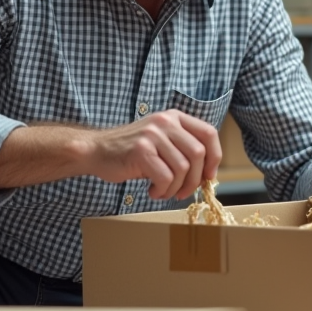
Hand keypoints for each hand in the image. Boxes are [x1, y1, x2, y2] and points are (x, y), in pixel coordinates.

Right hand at [78, 110, 220, 200]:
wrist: (96, 150)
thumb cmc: (131, 151)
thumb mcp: (161, 140)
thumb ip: (182, 149)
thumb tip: (207, 174)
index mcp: (174, 117)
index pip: (209, 133)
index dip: (214, 157)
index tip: (208, 176)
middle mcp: (165, 122)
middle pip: (198, 154)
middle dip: (194, 180)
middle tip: (183, 192)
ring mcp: (153, 135)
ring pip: (182, 169)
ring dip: (175, 188)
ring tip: (163, 192)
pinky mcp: (141, 150)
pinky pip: (165, 177)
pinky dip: (162, 190)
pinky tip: (152, 191)